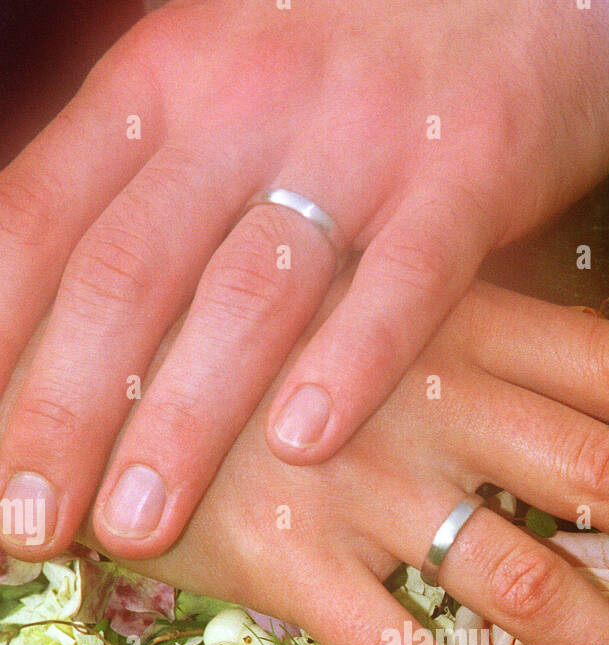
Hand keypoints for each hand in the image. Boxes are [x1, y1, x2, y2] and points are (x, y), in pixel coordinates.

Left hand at [0, 0, 608, 558]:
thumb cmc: (348, 62)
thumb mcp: (221, 89)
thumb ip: (149, 190)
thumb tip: (65, 330)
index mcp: (162, 83)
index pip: (43, 217)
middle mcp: (243, 103)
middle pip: (128, 270)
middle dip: (66, 408)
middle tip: (27, 521)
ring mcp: (357, 136)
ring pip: (250, 288)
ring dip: (185, 417)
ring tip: (138, 524)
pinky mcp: (469, 169)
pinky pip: (404, 280)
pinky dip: (352, 364)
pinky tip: (305, 446)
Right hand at [1, 282, 608, 644]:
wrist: (87, 371)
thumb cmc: (246, 345)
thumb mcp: (369, 313)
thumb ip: (471, 349)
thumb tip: (585, 405)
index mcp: (458, 323)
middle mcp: (426, 396)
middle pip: (607, 477)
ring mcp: (358, 483)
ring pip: (524, 581)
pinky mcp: (285, 563)